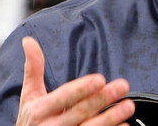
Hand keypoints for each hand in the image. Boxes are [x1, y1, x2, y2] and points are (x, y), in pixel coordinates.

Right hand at [16, 36, 134, 125]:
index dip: (80, 89)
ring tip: (128, 106)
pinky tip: (124, 125)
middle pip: (80, 112)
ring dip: (110, 118)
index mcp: (39, 111)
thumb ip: (33, 69)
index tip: (99, 79)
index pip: (61, 98)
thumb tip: (29, 40)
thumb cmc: (32, 120)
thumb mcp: (29, 96)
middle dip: (101, 99)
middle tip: (122, 86)